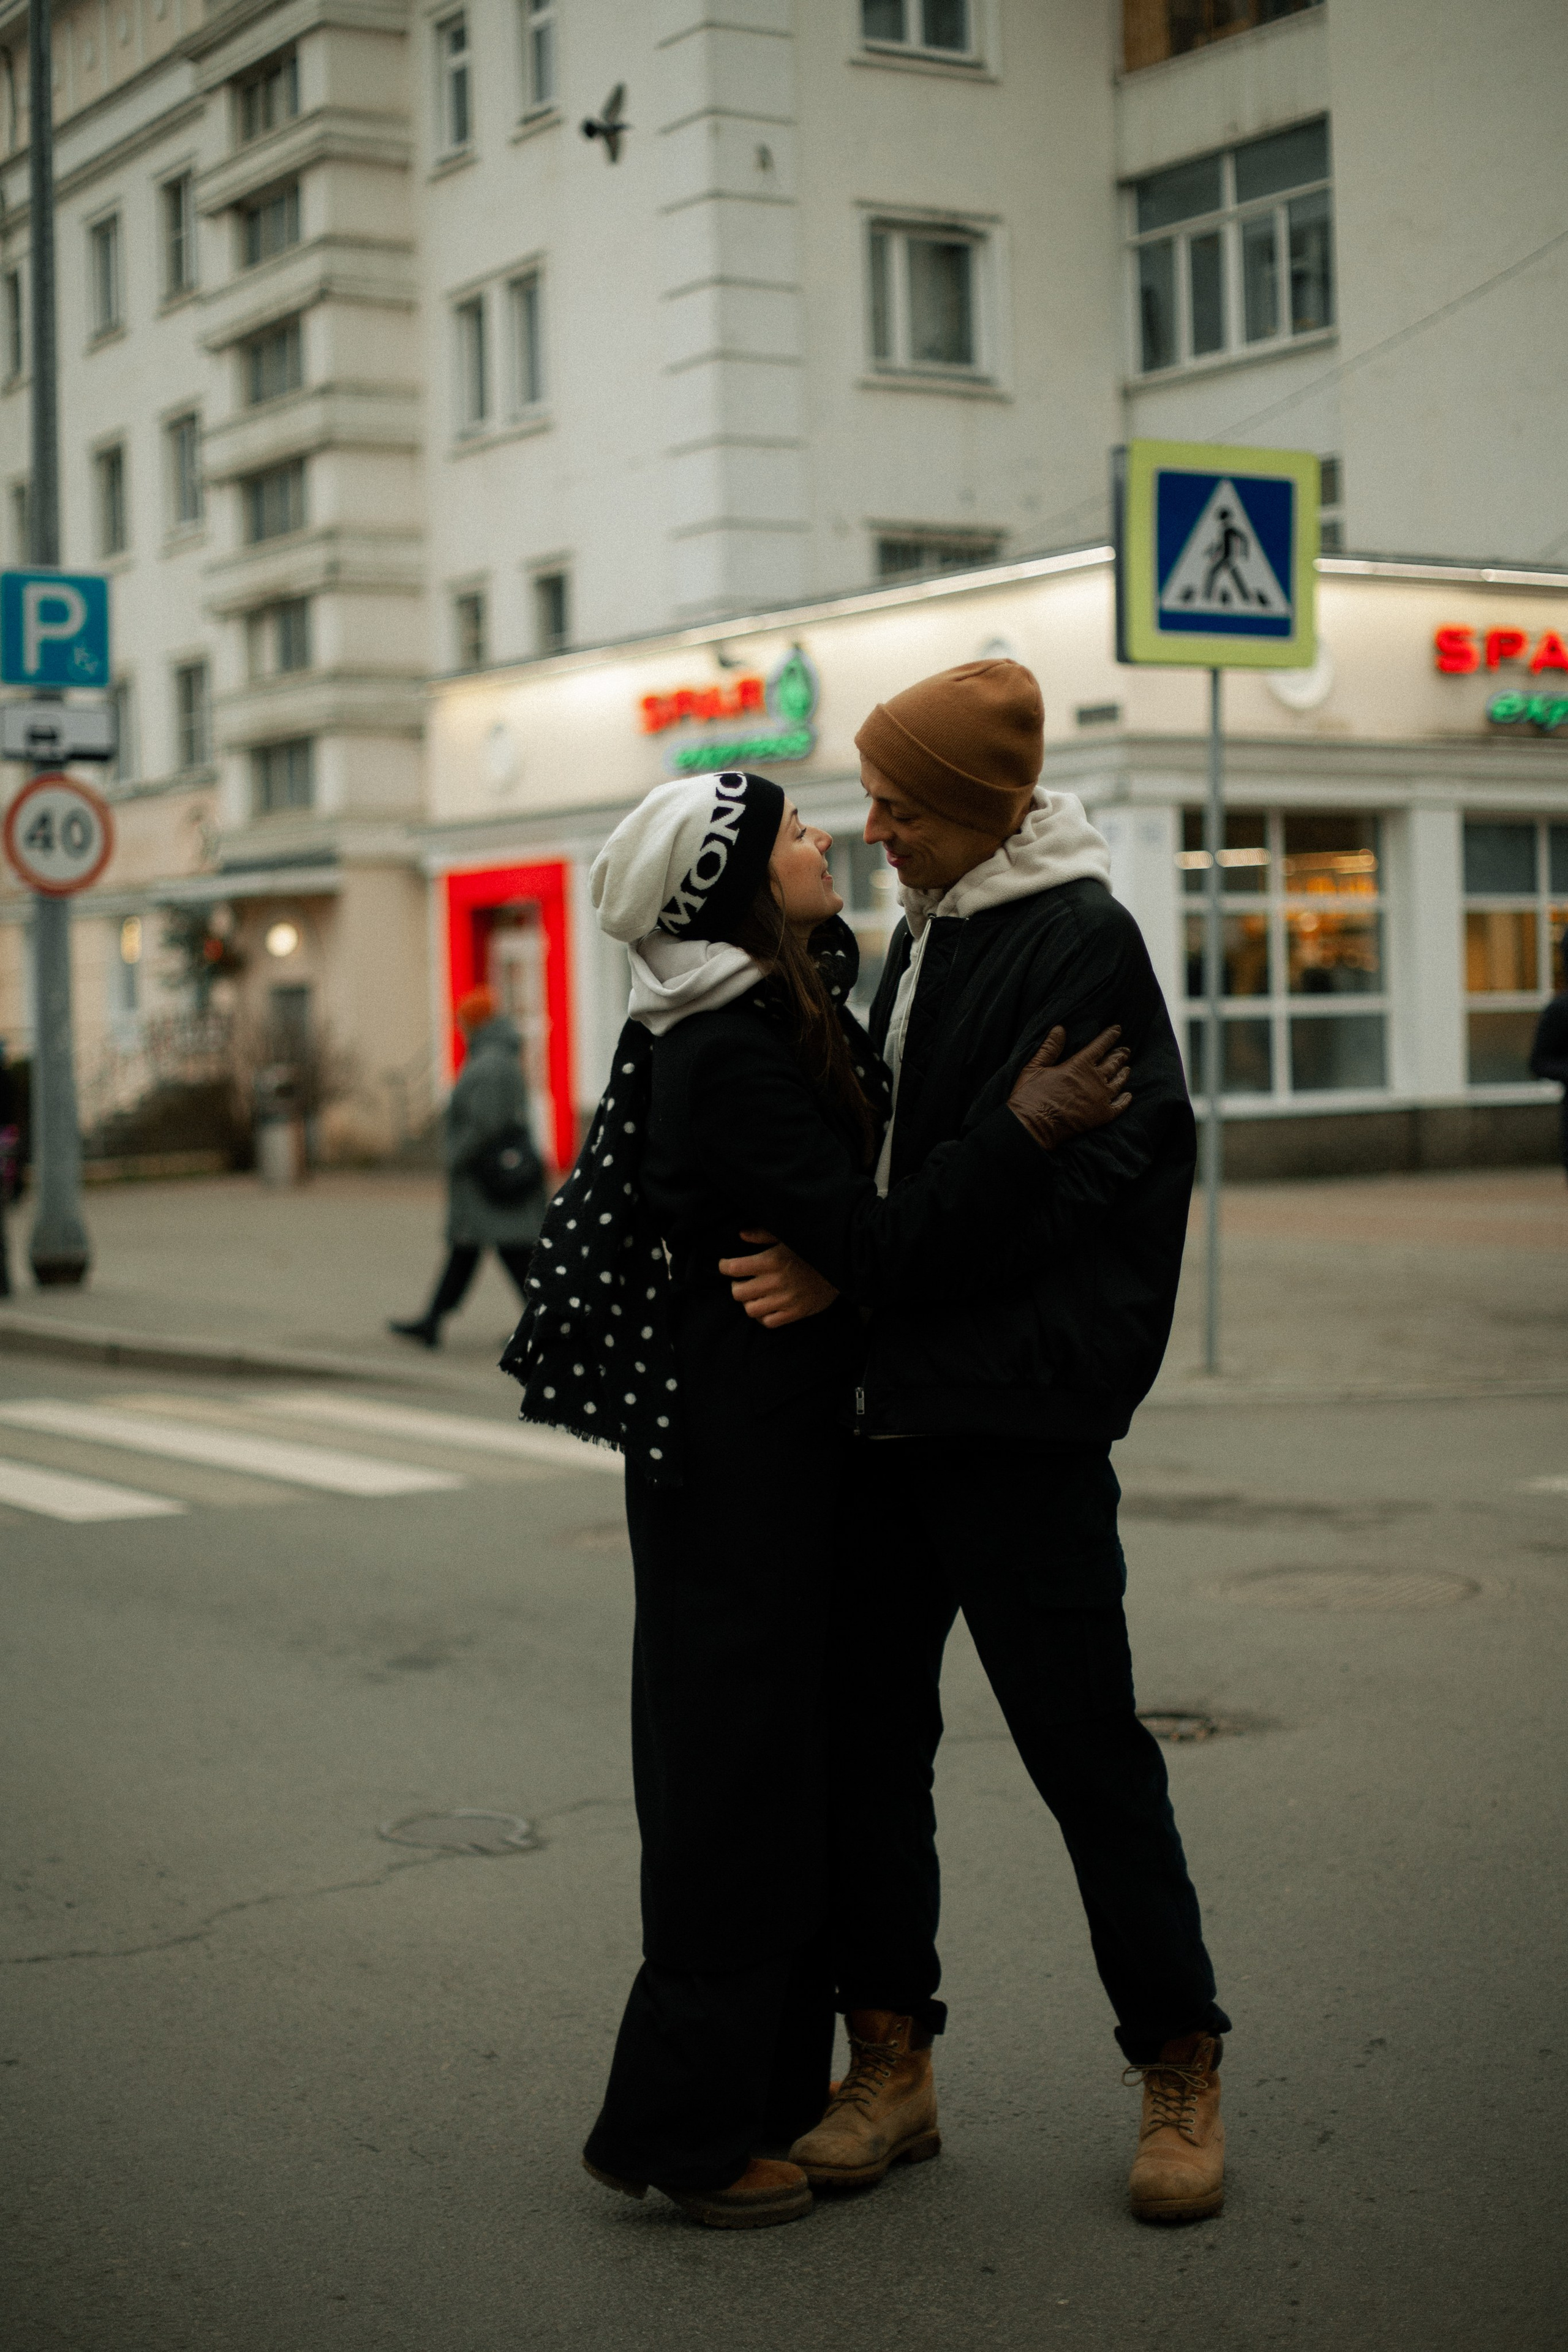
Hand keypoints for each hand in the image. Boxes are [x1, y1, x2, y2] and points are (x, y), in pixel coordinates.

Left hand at [718, 1229, 840, 1326]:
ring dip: (748, 1302)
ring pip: (750, 1310)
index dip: (724, 1266)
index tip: (725, 1265)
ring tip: (754, 1294)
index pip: (733, 1268)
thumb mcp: (788, 1235)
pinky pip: (768, 1322)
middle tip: (741, 1280)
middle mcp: (775, 1282)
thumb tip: (741, 1235)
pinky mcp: (795, 1313)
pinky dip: (763, 1316)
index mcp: (771, 1260)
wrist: (841, 1267)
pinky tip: (767, 1306)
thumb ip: (763, 1234)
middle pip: (737, 1292)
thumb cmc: (811, 1249)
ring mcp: (785, 1300)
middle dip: (736, 1285)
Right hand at [1007, 1025, 1130, 1151]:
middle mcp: (1094, 1079)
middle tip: (1126, 1050)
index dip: (1110, 1036)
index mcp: (1079, 1065)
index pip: (1100, 1045)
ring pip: (1119, 1082)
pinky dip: (1125, 1099)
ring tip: (1127, 1069)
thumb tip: (1060, 1028)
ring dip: (1124, 1074)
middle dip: (1120, 1055)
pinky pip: (1120, 1106)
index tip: (1117, 1029)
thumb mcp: (1035, 1067)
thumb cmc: (1030, 1096)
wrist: (1034, 1126)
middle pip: (1113, 1063)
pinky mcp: (1102, 1115)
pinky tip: (1128, 1095)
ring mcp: (1101, 1098)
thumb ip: (1050, 1048)